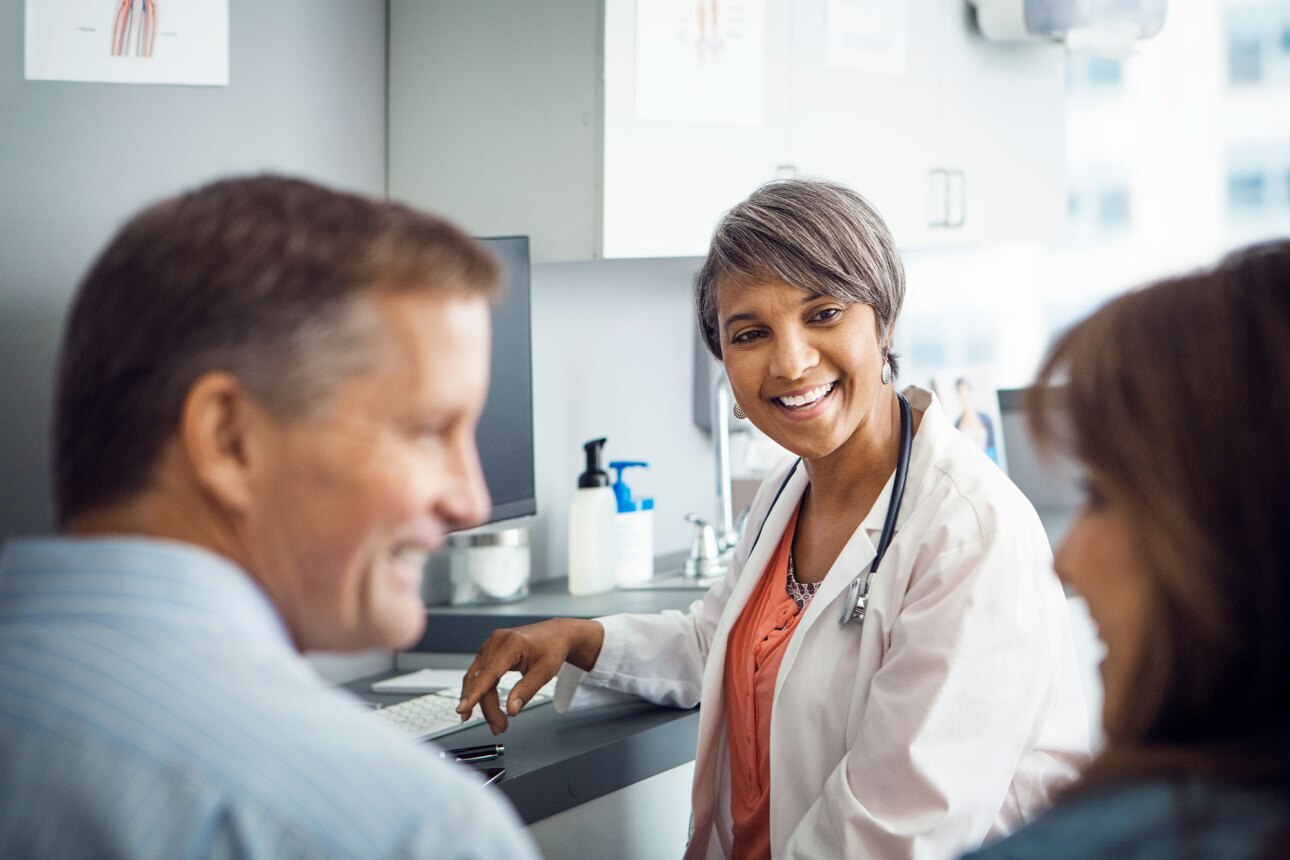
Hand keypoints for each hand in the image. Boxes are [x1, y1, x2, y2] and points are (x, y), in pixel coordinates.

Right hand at [456, 617, 603, 734]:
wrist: (555, 634)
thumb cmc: (552, 648)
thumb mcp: (545, 672)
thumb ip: (527, 690)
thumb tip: (511, 709)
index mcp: (511, 643)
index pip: (488, 673)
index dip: (475, 694)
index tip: (462, 709)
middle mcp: (496, 641)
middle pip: (481, 680)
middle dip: (487, 707)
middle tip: (499, 727)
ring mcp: (490, 645)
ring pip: (476, 678)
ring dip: (481, 702)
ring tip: (496, 723)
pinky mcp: (488, 651)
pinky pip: (479, 674)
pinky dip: (480, 691)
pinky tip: (481, 706)